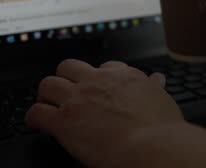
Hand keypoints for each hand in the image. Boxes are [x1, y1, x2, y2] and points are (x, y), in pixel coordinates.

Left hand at [25, 59, 183, 167]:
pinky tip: (39, 124)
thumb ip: (154, 87)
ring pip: (48, 84)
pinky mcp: (64, 120)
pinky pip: (37, 112)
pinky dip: (35, 118)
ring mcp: (79, 99)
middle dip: (66, 77)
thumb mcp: (162, 100)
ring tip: (48, 105)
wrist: (151, 145)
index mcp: (123, 76)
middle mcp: (98, 82)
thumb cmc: (161, 128)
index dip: (99, 77)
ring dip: (46, 94)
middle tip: (67, 91)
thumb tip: (157, 79)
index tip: (97, 86)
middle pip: (70, 67)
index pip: (105, 67)